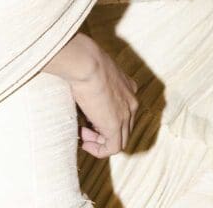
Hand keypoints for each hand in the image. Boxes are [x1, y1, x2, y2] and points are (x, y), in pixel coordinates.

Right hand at [44, 33, 137, 157]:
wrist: (86, 62)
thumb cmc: (84, 62)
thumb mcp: (94, 73)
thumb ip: (93, 85)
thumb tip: (81, 92)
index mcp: (127, 88)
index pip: (123, 112)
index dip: (105, 119)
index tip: (88, 119)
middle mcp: (131, 101)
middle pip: (123, 127)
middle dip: (103, 132)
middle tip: (84, 128)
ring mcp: (126, 114)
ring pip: (120, 139)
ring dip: (100, 142)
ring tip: (83, 135)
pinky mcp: (115, 125)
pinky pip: (113, 148)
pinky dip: (99, 150)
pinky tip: (85, 143)